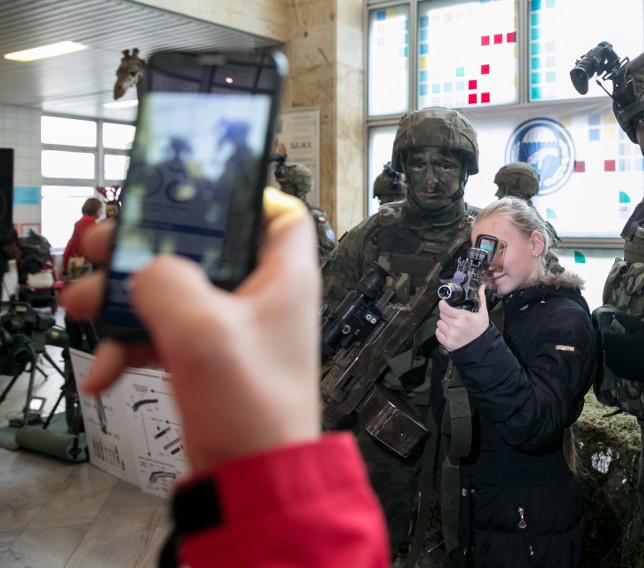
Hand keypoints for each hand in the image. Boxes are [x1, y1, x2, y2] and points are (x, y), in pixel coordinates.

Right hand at [59, 188, 320, 472]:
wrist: (248, 480)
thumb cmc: (253, 412)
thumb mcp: (204, 332)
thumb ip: (167, 282)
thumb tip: (146, 271)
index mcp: (283, 278)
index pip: (280, 213)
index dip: (244, 196)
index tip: (196, 194)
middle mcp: (261, 298)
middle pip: (206, 247)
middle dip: (149, 247)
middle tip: (104, 245)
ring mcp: (233, 329)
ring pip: (175, 289)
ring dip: (126, 297)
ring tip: (84, 304)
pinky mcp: (209, 358)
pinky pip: (166, 333)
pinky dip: (134, 344)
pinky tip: (106, 368)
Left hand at [435, 285, 488, 351]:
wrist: (482, 347)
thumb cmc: (481, 330)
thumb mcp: (483, 313)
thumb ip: (481, 298)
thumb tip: (482, 286)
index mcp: (463, 316)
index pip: (444, 308)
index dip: (442, 304)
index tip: (444, 303)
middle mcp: (455, 325)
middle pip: (441, 315)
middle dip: (446, 314)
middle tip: (452, 316)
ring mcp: (451, 335)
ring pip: (439, 323)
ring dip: (443, 323)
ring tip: (451, 324)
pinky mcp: (447, 343)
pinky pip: (438, 333)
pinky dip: (441, 332)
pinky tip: (449, 332)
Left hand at [602, 312, 643, 383]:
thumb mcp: (640, 328)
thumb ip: (626, 320)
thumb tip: (616, 314)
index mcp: (613, 341)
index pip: (604, 332)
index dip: (608, 328)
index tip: (613, 326)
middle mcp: (609, 353)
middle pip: (605, 343)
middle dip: (610, 339)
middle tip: (619, 336)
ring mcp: (613, 364)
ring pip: (608, 354)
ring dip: (612, 349)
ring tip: (622, 347)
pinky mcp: (618, 373)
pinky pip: (613, 364)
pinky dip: (615, 359)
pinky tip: (624, 357)